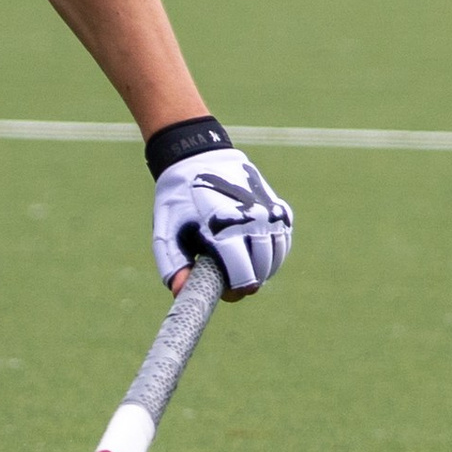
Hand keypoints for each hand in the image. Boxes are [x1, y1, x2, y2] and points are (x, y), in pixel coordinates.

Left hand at [152, 145, 291, 298]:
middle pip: (262, 271)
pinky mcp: (279, 207)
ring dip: (262, 269)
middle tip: (231, 279)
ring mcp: (269, 212)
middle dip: (247, 281)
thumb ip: (174, 265)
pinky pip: (283, 241)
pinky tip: (255, 251)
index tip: (223, 291)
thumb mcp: (167, 232)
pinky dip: (273, 253)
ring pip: (276, 258)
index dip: (233, 291)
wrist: (199, 158)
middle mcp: (252, 219)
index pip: (243, 276)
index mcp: (223, 226)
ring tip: (242, 266)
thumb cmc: (179, 201)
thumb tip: (180, 293)